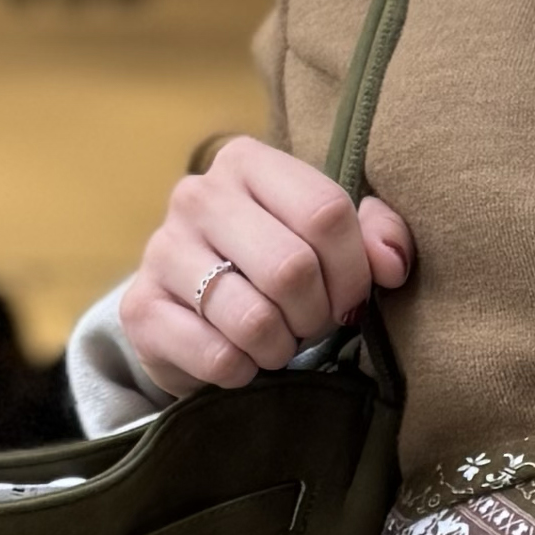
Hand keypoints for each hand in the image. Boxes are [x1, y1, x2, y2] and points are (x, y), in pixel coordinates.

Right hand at [111, 141, 415, 401]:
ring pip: (254, 319)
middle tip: (311, 325)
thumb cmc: (274, 269)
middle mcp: (197, 195)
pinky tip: (240, 359)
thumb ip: (376, 235)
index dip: (354, 271)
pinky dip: (244, 371)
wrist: (191, 315)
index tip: (350, 297)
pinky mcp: (140, 309)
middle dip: (317, 315)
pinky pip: (218, 357)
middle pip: (292, 268)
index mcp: (247, 163)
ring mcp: (160, 250)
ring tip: (277, 343)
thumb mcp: (330, 242)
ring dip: (281, 348)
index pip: (325, 213)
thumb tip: (394, 263)